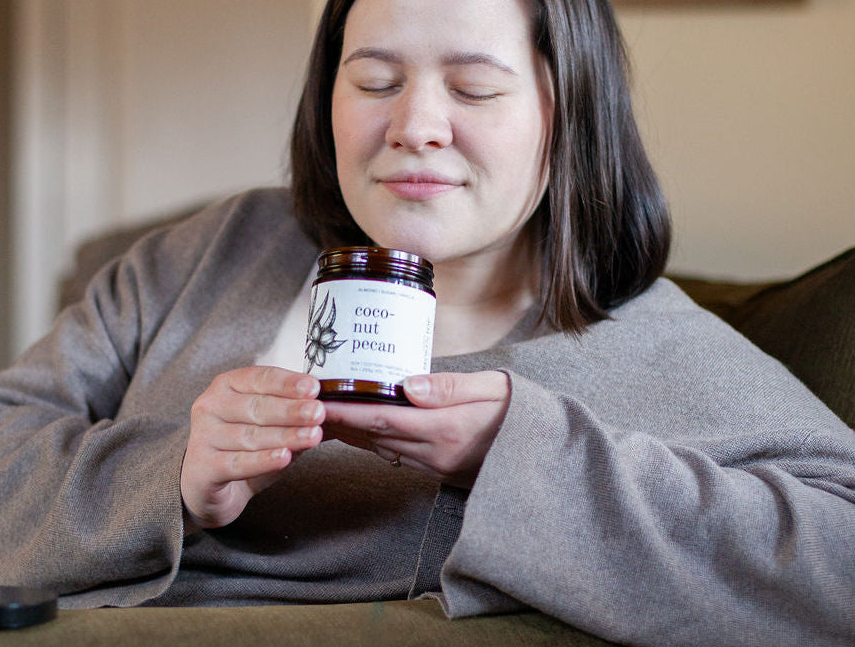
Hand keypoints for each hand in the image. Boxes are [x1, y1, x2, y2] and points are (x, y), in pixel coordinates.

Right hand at [180, 366, 323, 529]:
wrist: (209, 486)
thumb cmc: (243, 446)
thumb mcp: (267, 425)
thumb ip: (291, 416)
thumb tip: (324, 409)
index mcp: (227, 385)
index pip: (259, 378)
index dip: (287, 383)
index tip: (314, 387)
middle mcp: (210, 405)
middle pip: (256, 406)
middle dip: (291, 410)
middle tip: (318, 412)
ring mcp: (202, 436)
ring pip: (250, 436)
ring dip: (285, 436)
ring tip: (312, 436)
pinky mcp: (202, 467)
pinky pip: (237, 463)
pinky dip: (263, 460)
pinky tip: (284, 458)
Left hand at [320, 370, 510, 487]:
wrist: (546, 453)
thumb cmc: (520, 412)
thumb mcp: (494, 388)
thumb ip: (451, 387)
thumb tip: (408, 384)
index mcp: (446, 430)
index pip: (383, 418)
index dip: (348, 411)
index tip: (321, 399)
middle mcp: (435, 453)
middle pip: (375, 435)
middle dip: (339, 421)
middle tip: (308, 403)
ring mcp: (436, 465)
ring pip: (382, 447)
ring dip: (351, 433)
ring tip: (323, 414)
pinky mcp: (439, 469)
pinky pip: (396, 454)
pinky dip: (372, 440)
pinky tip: (359, 428)